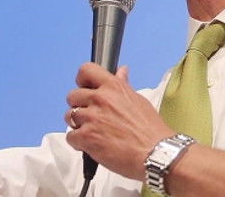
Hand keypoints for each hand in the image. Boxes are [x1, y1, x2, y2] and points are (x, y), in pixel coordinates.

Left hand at [65, 64, 173, 179]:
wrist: (154, 153)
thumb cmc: (150, 130)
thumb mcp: (138, 100)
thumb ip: (123, 85)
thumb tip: (121, 72)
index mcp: (113, 87)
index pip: (86, 71)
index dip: (82, 80)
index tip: (85, 87)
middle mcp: (100, 99)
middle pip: (73, 95)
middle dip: (79, 105)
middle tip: (91, 115)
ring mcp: (91, 118)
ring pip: (69, 115)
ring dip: (78, 124)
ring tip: (92, 131)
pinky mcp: (86, 137)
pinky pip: (70, 136)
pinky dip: (78, 142)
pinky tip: (92, 144)